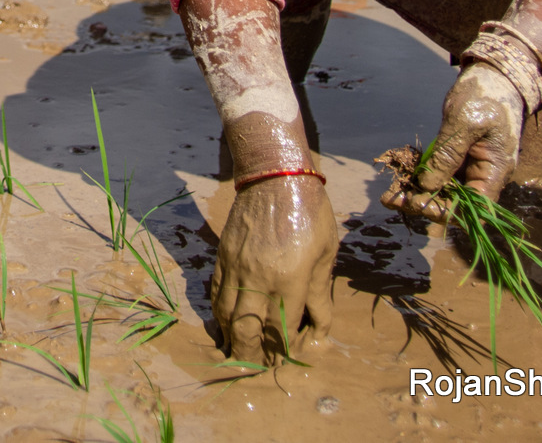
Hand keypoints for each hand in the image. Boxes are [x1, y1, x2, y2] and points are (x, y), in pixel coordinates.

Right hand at [209, 175, 337, 362]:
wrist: (275, 175)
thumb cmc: (310, 212)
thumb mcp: (325, 252)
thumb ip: (319, 293)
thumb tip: (319, 327)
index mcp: (289, 280)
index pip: (282, 330)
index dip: (285, 349)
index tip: (289, 356)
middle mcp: (258, 279)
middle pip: (248, 331)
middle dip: (251, 356)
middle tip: (257, 367)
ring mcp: (237, 268)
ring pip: (226, 315)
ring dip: (230, 339)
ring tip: (238, 352)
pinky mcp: (224, 257)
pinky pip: (216, 292)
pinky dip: (219, 312)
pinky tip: (224, 322)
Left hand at [386, 64, 524, 220]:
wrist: (492, 75)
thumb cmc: (483, 94)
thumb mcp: (464, 121)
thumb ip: (448, 155)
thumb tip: (427, 186)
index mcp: (496, 170)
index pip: (475, 207)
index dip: (447, 210)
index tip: (418, 203)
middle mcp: (485, 174)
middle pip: (457, 202)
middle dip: (426, 203)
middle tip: (392, 198)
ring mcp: (472, 167)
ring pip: (446, 190)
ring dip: (419, 194)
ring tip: (390, 195)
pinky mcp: (459, 157)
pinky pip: (440, 174)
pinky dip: (421, 178)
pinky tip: (400, 179)